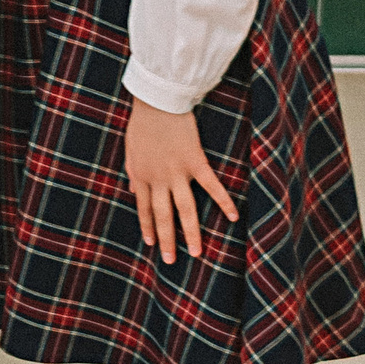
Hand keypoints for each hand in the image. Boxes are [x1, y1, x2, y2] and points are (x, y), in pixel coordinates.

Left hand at [125, 96, 238, 262]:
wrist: (156, 102)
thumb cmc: (142, 123)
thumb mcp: (131, 150)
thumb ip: (132, 172)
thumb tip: (132, 190)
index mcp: (141, 176)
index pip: (144, 209)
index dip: (148, 227)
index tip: (152, 244)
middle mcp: (159, 179)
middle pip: (164, 216)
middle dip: (167, 240)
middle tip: (171, 261)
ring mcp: (178, 173)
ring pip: (186, 209)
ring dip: (191, 233)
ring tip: (197, 253)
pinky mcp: (196, 162)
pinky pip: (211, 186)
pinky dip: (224, 201)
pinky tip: (233, 217)